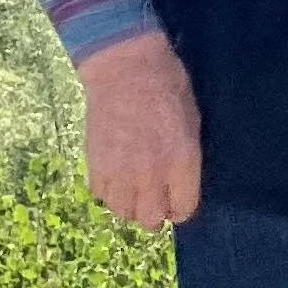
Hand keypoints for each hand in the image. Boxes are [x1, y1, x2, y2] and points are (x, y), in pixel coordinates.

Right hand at [79, 28, 202, 227]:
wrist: (125, 68)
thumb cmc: (167, 86)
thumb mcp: (192, 121)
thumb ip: (186, 159)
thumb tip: (180, 182)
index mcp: (182, 161)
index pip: (182, 210)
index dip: (180, 208)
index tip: (176, 200)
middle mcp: (151, 174)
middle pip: (150, 219)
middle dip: (154, 212)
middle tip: (153, 197)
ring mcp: (120, 172)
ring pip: (123, 212)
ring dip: (129, 204)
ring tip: (132, 188)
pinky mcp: (96, 165)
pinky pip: (100, 195)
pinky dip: (107, 190)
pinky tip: (114, 175)